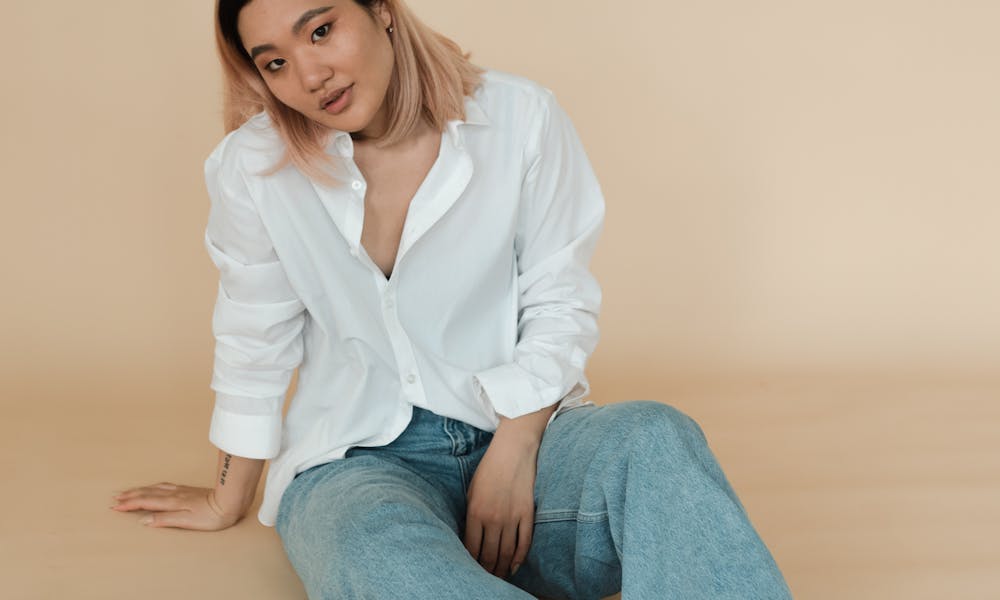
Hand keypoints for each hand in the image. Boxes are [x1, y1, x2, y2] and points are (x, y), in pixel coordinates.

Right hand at [110, 482, 242, 530]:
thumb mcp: (187, 521)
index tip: (115, 506)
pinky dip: (154, 487)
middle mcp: (174, 494)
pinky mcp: (188, 490)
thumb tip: (144, 520)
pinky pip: (164, 486)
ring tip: (130, 491)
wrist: (231, 502)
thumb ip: (165, 519)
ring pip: (156, 488)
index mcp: (172, 502)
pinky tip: (155, 487)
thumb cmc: (212, 515)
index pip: (146, 502)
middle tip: (116, 498)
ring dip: (141, 490)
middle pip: (148, 493)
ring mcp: (181, 490)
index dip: (130, 504)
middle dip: (131, 495)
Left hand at [463, 433, 539, 577]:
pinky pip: (524, 543)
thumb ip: (471, 514)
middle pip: (489, 555)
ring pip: (506, 553)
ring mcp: (512, 517)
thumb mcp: (472, 490)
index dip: (470, 563)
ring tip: (498, 577)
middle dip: (486, 571)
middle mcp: (493, 518)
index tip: (470, 570)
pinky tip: (513, 566)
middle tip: (484, 578)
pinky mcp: (528, 514)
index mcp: (475, 512)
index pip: (471, 548)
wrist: (514, 449)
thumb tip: (470, 537)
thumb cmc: (489, 468)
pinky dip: (519, 558)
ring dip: (501, 568)